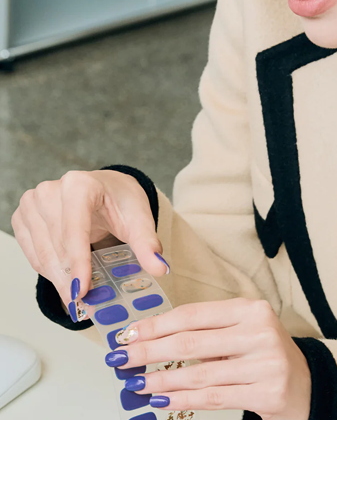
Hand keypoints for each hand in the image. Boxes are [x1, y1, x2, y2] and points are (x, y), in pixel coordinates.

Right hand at [11, 170, 168, 315]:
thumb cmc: (120, 200)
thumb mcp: (139, 218)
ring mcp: (33, 203)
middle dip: (68, 278)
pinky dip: (49, 272)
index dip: (78, 261)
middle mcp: (50, 190)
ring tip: (76, 299)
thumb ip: (147, 243)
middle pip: (56, 244)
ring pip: (41, 252)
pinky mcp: (23, 216)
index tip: (83, 290)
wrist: (106, 189)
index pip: (74, 228)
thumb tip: (160, 268)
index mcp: (79, 185)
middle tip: (83, 305)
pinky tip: (65, 282)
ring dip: (58, 279)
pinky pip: (32, 253)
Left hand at [107, 298, 311, 419]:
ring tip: (137, 384)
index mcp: (250, 309)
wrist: (307, 385)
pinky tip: (162, 400)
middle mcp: (260, 331)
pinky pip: (214, 397)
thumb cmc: (264, 355)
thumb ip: (206, 333)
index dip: (156, 325)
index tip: (129, 334)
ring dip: (161, 381)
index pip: (192, 315)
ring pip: (199, 374)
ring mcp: (266, 363)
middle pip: (191, 343)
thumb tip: (150, 339)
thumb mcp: (241, 333)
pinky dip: (183, 399)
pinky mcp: (267, 392)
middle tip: (122, 359)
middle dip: (149, 352)